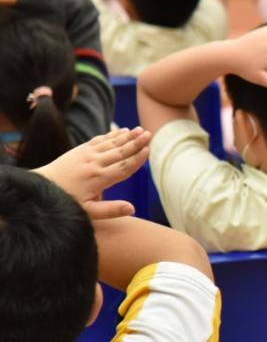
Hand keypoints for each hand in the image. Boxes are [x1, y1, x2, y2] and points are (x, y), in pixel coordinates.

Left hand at [34, 127, 151, 219]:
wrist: (41, 188)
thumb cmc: (67, 202)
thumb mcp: (88, 211)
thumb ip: (110, 210)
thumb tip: (132, 209)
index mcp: (99, 179)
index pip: (123, 167)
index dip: (137, 159)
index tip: (148, 150)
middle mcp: (94, 164)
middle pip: (120, 152)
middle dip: (136, 143)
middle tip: (149, 134)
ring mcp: (86, 154)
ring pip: (111, 143)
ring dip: (127, 136)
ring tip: (140, 130)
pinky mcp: (80, 150)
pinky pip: (99, 140)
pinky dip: (112, 135)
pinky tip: (122, 130)